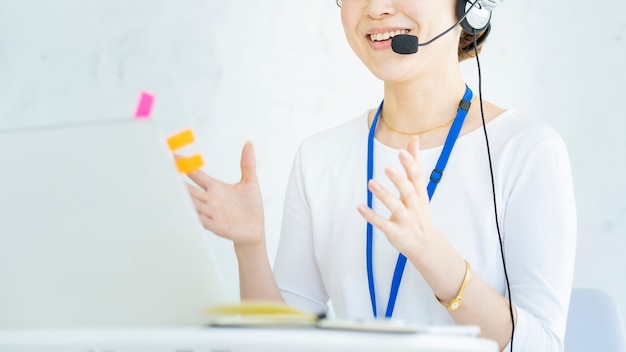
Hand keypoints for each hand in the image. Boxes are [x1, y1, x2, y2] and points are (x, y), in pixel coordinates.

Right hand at [182, 141, 264, 246]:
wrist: (255, 230)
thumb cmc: (251, 208)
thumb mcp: (250, 183)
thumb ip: (247, 164)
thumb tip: (249, 143)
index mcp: (216, 188)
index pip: (197, 175)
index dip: (186, 166)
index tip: (173, 156)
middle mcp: (211, 200)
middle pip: (190, 189)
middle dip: (177, 182)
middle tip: (163, 173)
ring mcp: (213, 213)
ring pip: (194, 204)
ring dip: (184, 198)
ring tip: (172, 190)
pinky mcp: (217, 226)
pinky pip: (203, 221)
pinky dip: (195, 216)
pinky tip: (188, 212)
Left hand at [357, 137, 435, 256]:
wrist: (426, 245)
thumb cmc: (419, 212)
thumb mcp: (419, 188)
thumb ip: (414, 165)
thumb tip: (414, 140)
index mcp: (418, 194)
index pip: (416, 177)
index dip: (410, 164)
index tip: (402, 151)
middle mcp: (413, 206)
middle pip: (408, 191)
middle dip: (399, 180)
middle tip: (387, 168)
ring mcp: (405, 220)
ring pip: (395, 207)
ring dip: (384, 195)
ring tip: (371, 183)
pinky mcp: (395, 232)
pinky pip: (383, 224)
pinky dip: (371, 216)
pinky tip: (360, 207)